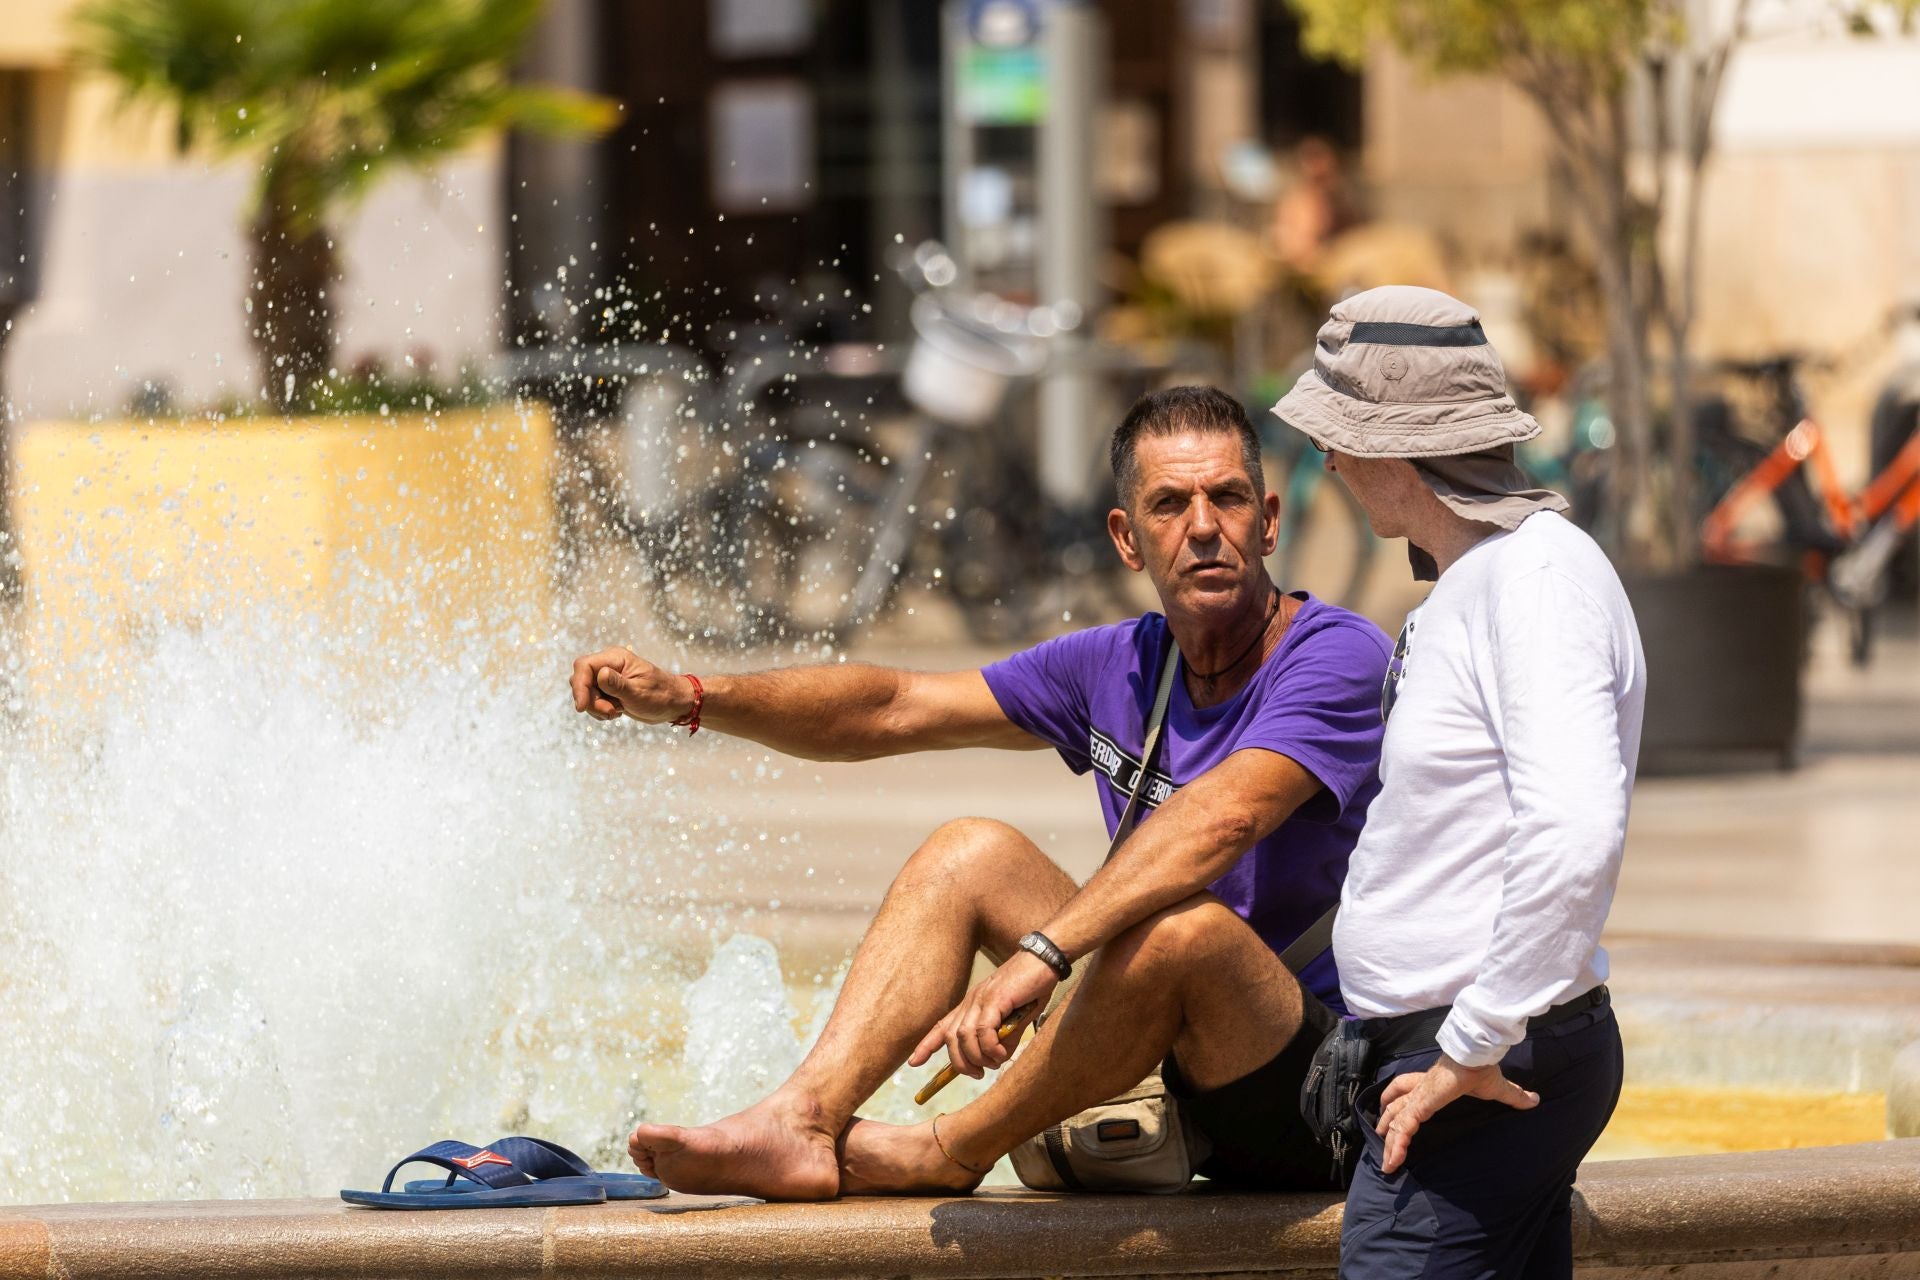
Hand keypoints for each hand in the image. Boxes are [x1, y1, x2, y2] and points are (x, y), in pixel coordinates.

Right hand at [569, 647, 692, 723]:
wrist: (673, 703)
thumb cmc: (661, 696)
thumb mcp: (639, 692)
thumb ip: (618, 684)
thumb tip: (600, 674)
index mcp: (616, 658)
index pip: (584, 666)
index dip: (579, 686)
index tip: (581, 707)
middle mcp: (608, 665)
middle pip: (582, 680)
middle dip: (591, 701)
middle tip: (611, 712)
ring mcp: (607, 678)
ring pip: (586, 693)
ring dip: (597, 708)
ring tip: (617, 712)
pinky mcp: (608, 690)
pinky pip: (593, 701)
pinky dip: (600, 711)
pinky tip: (617, 712)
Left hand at [908, 950, 1058, 1079]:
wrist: (1045, 959)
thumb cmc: (1032, 987)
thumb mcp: (1016, 1019)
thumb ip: (1005, 1038)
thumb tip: (997, 1058)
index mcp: (972, 1004)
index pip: (943, 1026)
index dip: (927, 1045)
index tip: (914, 1062)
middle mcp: (972, 1001)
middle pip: (951, 1037)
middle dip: (959, 1062)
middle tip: (977, 1073)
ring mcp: (982, 998)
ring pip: (964, 1036)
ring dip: (977, 1056)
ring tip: (994, 1063)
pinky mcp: (995, 998)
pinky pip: (984, 1030)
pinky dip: (990, 1046)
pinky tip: (1001, 1052)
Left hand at [1375, 1053, 1538, 1174]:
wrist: (1477, 1057)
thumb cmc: (1483, 1068)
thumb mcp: (1498, 1087)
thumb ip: (1513, 1096)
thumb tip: (1534, 1100)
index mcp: (1432, 1083)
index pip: (1406, 1090)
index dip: (1397, 1101)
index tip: (1393, 1117)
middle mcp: (1420, 1089)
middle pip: (1394, 1105)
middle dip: (1386, 1122)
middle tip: (1382, 1139)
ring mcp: (1419, 1097)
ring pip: (1395, 1120)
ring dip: (1389, 1141)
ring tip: (1386, 1162)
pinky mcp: (1421, 1105)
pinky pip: (1403, 1127)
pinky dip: (1396, 1144)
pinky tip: (1392, 1160)